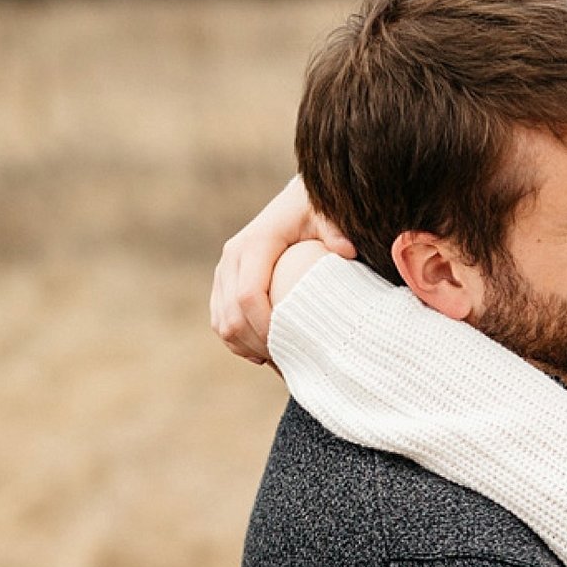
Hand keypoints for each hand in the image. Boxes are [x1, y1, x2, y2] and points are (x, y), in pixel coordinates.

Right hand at [210, 175, 356, 366]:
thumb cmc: (318, 212)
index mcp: (255, 244)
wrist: (297, 201)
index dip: (265, 329)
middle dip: (257, 346)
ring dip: (246, 347)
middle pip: (231, 316)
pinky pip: (220, 319)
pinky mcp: (224, 280)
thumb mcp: (329, 215)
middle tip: (289, 365)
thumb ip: (336, 231)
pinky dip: (238, 341)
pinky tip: (265, 354)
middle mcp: (232, 256)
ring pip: (221, 322)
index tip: (290, 350)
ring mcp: (225, 269)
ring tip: (279, 362)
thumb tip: (346, 251)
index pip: (249, 297)